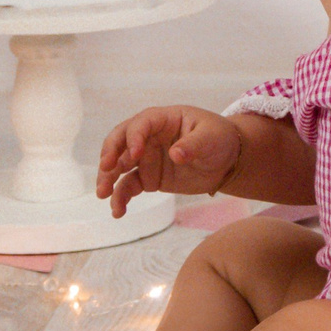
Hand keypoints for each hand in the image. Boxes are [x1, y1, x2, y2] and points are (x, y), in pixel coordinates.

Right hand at [95, 106, 242, 216]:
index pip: (141, 124)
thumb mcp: (211, 137)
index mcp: (163, 119)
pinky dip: (121, 198)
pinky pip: (129, 186)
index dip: (135, 137)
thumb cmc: (219, 138)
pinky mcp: (148, 177)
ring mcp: (146, 158)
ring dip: (108, 178)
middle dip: (109, 154)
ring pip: (119, 166)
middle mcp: (148, 137)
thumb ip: (194, 145)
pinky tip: (118, 211)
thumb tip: (175, 154)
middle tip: (106, 169)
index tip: (136, 154)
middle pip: (120, 142)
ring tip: (103, 194)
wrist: (227, 160)